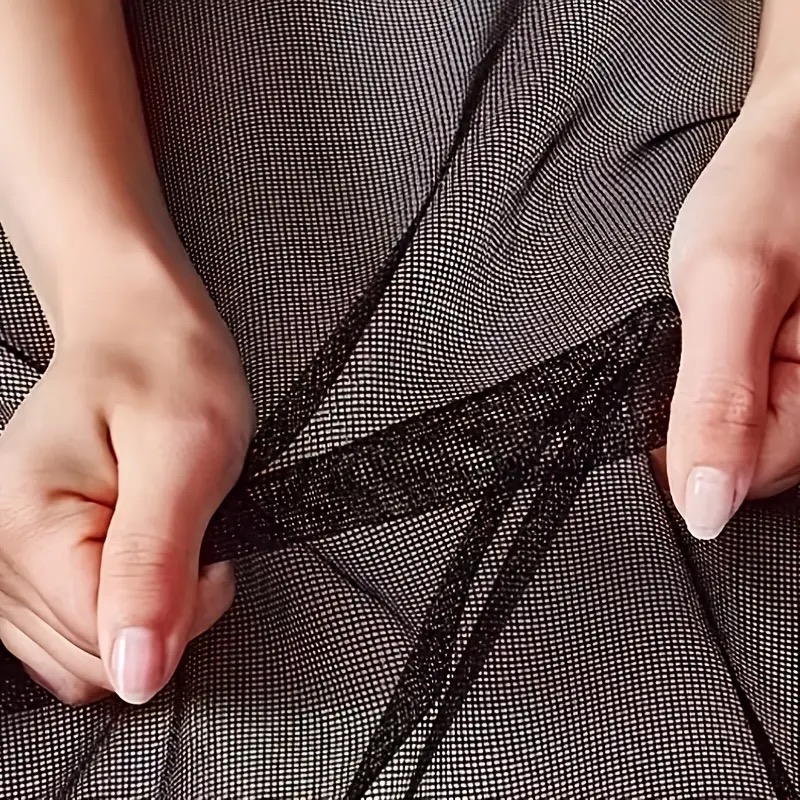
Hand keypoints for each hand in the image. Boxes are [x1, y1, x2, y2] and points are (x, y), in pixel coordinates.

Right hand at [0, 263, 253, 704]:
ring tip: (163, 530)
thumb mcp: (187, 457)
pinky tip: (138, 549)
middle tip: (190, 533)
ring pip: (86, 654)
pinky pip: (77, 631)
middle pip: (95, 658)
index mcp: (25, 526)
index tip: (206, 548)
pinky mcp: (27, 563)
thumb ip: (155, 568)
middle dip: (167, 611)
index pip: (109, 643)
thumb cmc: (166, 367)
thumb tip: (138, 673)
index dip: (182, 608)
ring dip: (147, 607)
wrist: (141, 329)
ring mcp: (7, 562)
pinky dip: (125, 603)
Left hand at [664, 80, 799, 538]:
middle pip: (758, 463)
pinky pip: (764, 407)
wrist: (792, 135)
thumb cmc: (771, 187)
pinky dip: (731, 384)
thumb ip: (716, 400)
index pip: (753, 475)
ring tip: (731, 327)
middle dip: (711, 417)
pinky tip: (740, 338)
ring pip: (757, 437)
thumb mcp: (727, 285)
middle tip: (710, 337)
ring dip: (719, 399)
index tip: (675, 381)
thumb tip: (706, 510)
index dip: (694, 443)